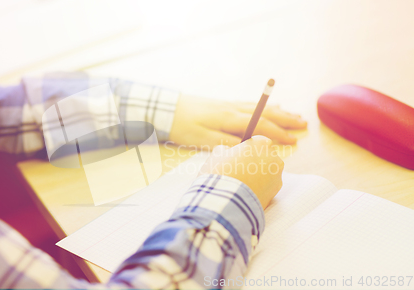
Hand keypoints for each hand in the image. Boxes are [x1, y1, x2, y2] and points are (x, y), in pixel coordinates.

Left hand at [169, 95, 306, 147]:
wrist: (166, 107)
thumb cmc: (182, 126)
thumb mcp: (201, 139)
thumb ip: (225, 143)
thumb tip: (249, 148)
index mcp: (229, 118)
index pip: (260, 125)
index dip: (278, 133)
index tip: (293, 141)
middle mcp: (233, 109)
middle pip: (265, 113)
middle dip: (286, 120)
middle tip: (304, 124)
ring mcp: (229, 105)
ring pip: (260, 107)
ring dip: (279, 111)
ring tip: (294, 114)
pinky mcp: (224, 104)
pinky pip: (250, 104)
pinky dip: (265, 106)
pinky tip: (270, 107)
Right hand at [199, 136, 282, 208]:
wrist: (224, 200)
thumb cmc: (219, 173)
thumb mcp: (218, 153)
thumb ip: (228, 148)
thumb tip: (229, 151)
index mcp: (260, 143)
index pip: (259, 141)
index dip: (249, 148)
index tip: (241, 155)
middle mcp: (273, 157)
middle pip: (266, 156)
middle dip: (256, 161)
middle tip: (240, 170)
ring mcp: (277, 175)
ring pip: (269, 171)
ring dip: (259, 174)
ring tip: (242, 182)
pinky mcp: (276, 191)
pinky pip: (269, 185)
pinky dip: (261, 187)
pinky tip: (247, 191)